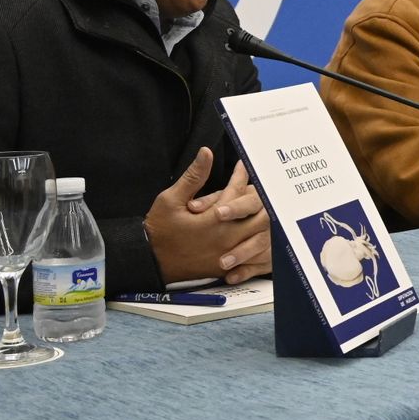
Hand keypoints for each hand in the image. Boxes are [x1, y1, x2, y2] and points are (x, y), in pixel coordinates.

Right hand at [145, 149, 271, 284]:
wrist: (150, 262)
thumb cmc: (159, 230)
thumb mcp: (171, 199)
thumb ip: (193, 177)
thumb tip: (206, 152)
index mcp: (214, 220)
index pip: (236, 192)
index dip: (241, 175)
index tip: (244, 164)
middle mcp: (226, 237)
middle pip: (259, 215)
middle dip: (262, 199)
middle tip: (265, 187)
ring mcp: (229, 254)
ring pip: (260, 236)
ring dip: (265, 220)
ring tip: (268, 207)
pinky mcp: (228, 267)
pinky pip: (254, 255)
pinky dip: (261, 243)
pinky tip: (263, 233)